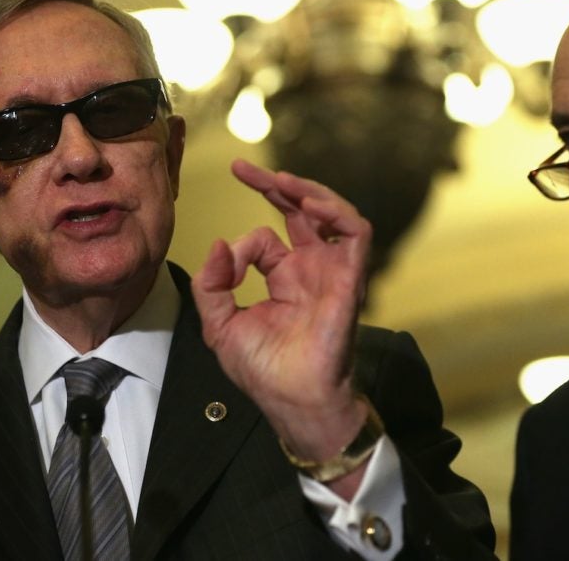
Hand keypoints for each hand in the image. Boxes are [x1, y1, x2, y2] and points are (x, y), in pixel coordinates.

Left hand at [192, 159, 372, 471]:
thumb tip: (218, 244)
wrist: (294, 400)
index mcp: (284, 277)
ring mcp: (332, 269)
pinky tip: (308, 204)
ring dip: (307, 190)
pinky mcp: (350, 276)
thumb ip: (212, 285)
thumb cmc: (263, 370)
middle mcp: (310, 267)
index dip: (240, 246)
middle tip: (242, 168)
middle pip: (300, 210)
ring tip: (279, 179)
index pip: (264, 238)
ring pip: (331, 213)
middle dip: (273, 185)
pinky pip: (356, 232)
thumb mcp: (220, 325)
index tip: (224, 265)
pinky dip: (337, 212)